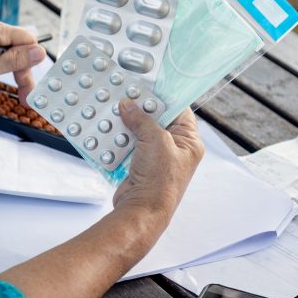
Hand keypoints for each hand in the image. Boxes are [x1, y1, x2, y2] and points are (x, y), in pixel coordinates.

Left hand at [0, 19, 46, 102]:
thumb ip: (15, 60)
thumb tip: (39, 52)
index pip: (29, 41)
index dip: (33, 63)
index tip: (31, 86)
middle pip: (20, 48)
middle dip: (24, 73)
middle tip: (25, 98)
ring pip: (9, 52)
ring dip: (13, 72)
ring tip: (15, 93)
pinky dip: (1, 67)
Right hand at [113, 102, 204, 224]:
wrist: (141, 210)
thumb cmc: (160, 181)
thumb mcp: (155, 140)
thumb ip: (142, 119)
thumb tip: (129, 105)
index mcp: (189, 141)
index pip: (179, 110)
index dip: (163, 98)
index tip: (146, 88)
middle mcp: (174, 149)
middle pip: (156, 119)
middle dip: (140, 110)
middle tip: (125, 97)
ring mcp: (155, 157)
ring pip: (140, 131)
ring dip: (126, 124)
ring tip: (114, 112)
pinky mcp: (139, 164)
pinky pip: (128, 145)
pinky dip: (118, 138)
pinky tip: (108, 131)